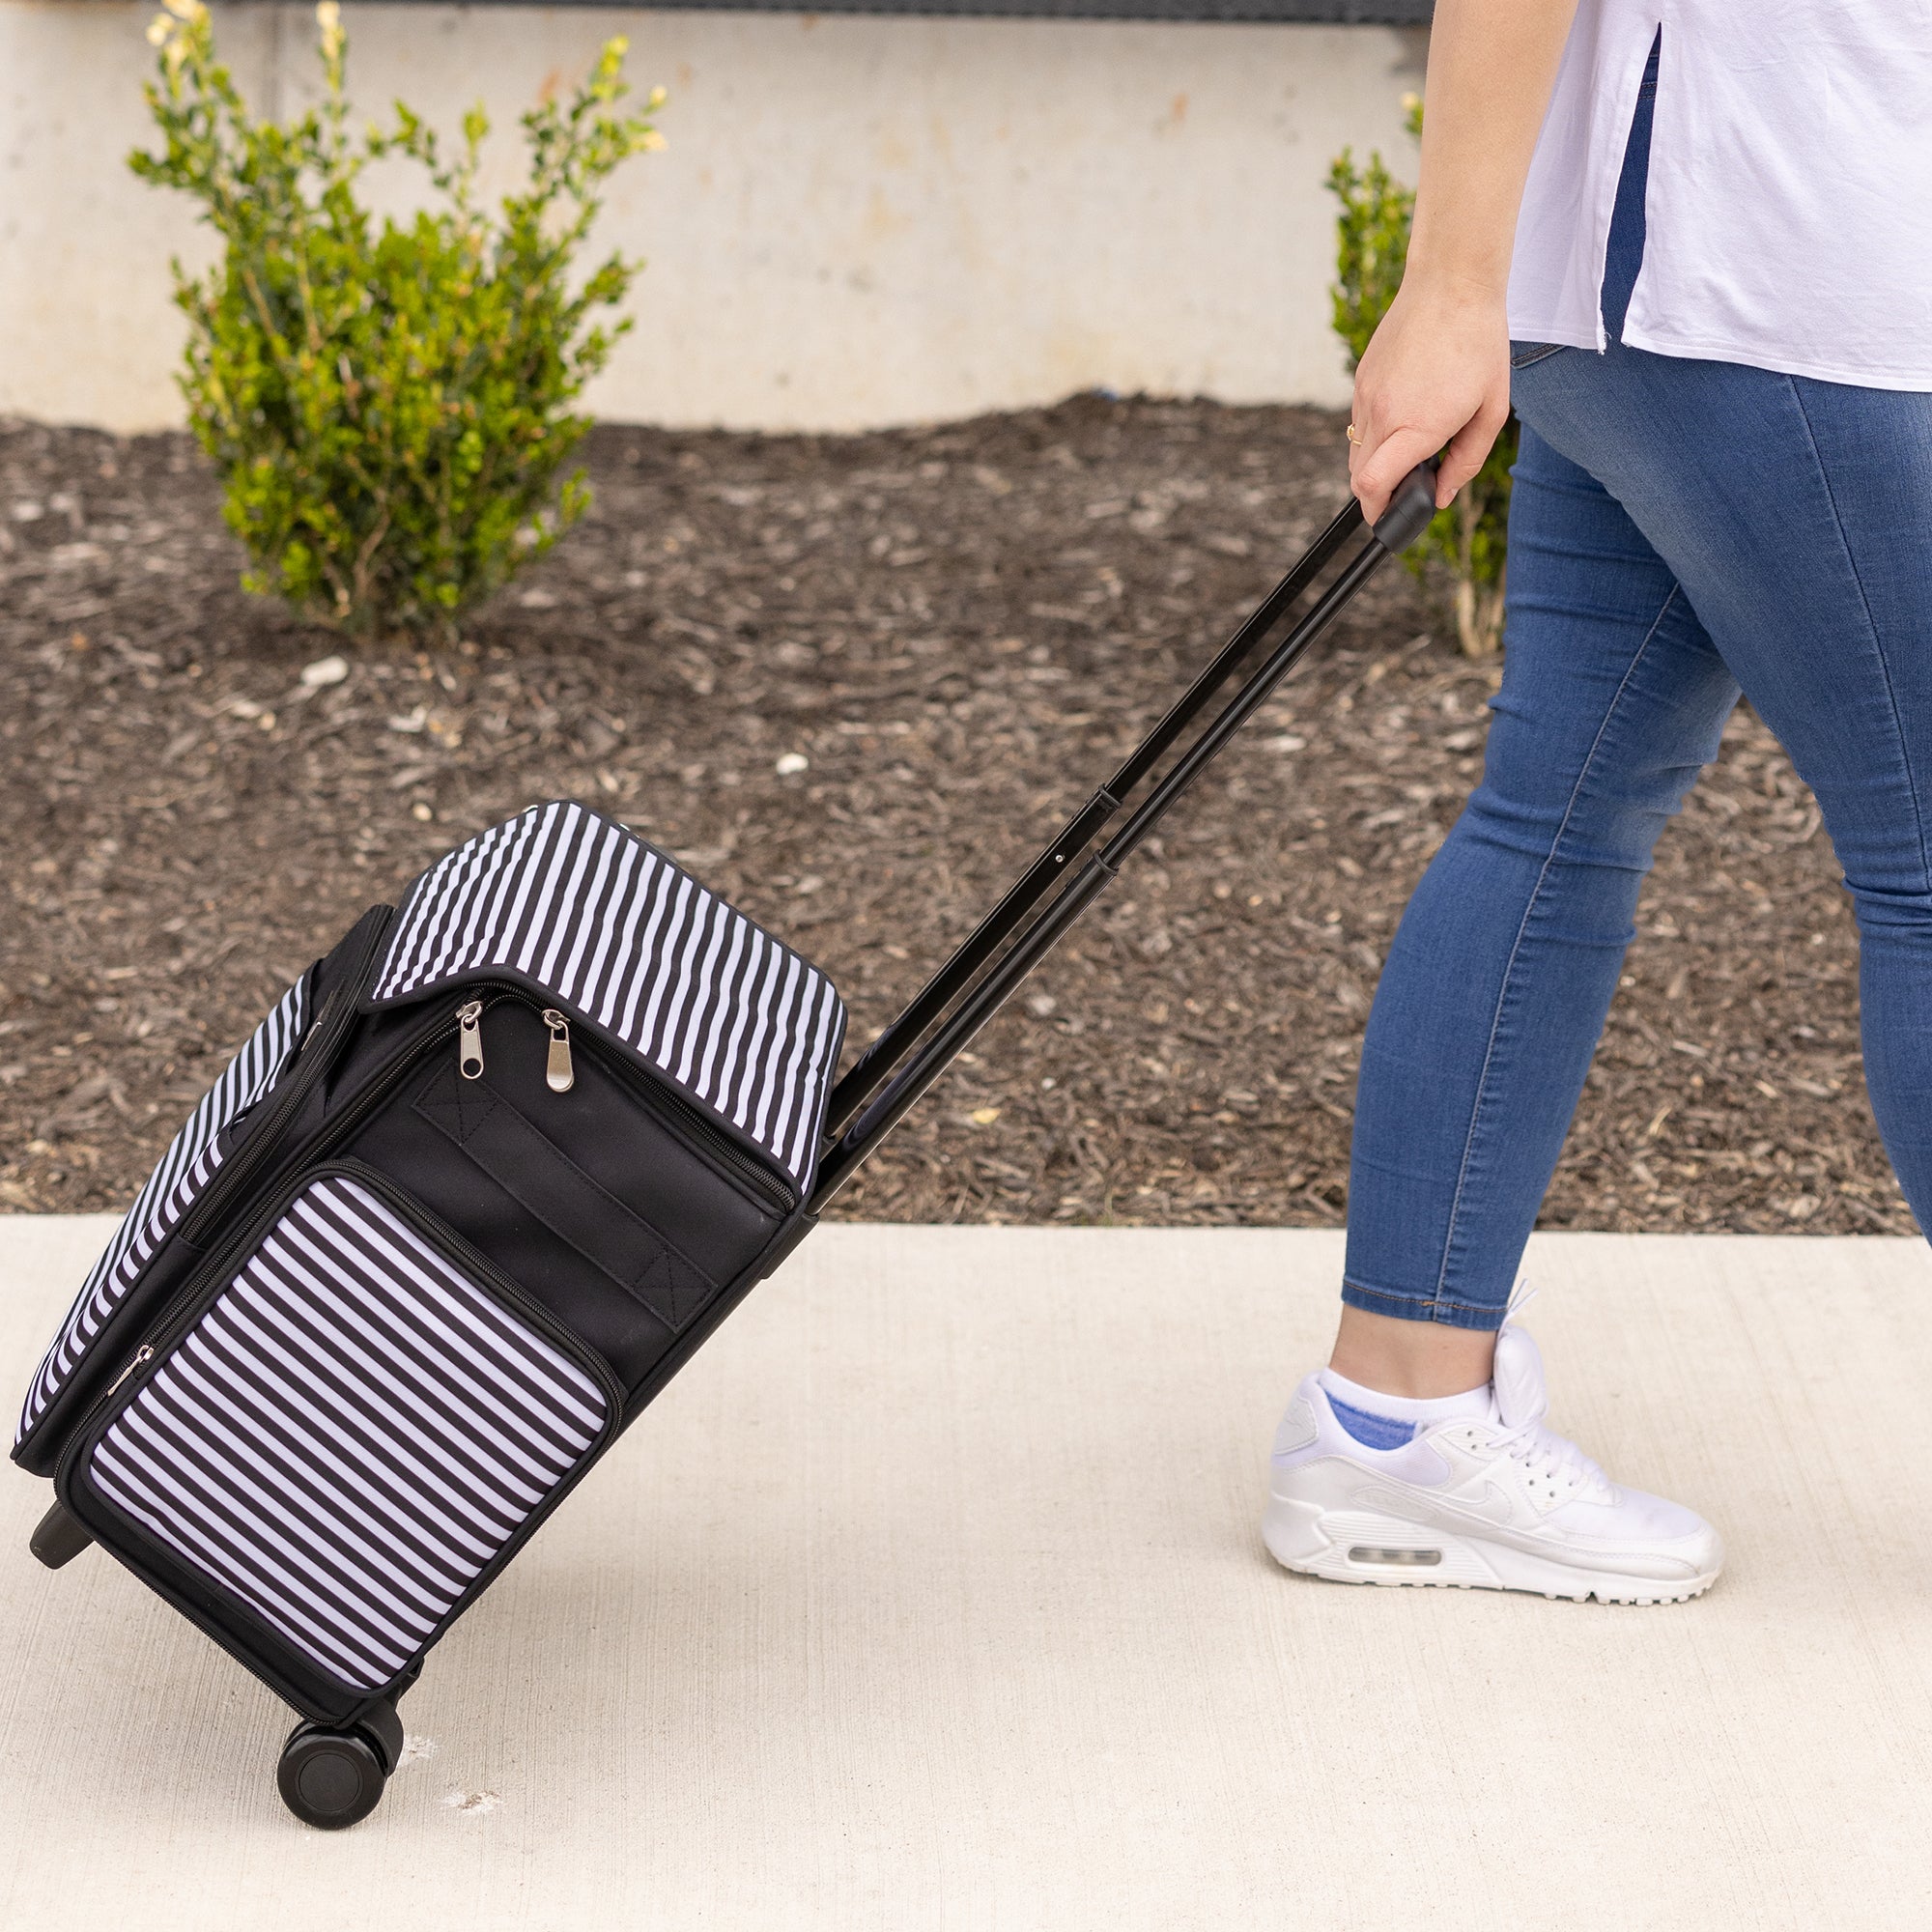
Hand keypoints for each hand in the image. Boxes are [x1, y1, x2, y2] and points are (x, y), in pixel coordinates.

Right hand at [1347, 274, 1511, 524]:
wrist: (1451, 284)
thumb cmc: (1479, 345)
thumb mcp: (1491, 410)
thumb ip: (1466, 461)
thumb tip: (1443, 496)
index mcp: (1417, 426)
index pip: (1372, 487)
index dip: (1378, 512)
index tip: (1390, 517)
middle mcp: (1383, 414)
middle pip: (1358, 479)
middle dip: (1377, 494)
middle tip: (1406, 489)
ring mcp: (1366, 396)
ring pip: (1356, 453)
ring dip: (1376, 464)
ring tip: (1409, 447)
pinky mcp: (1362, 379)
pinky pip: (1358, 423)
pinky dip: (1375, 434)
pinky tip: (1405, 414)